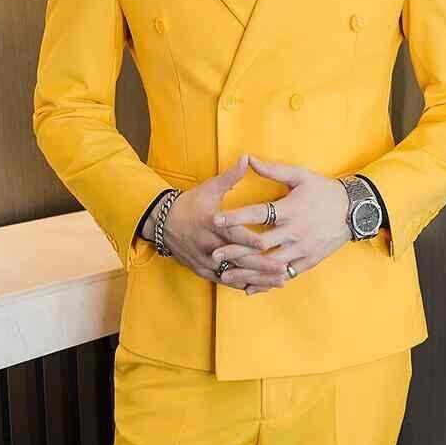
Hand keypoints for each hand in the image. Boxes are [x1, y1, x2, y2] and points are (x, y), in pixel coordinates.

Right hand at [143, 153, 291, 291]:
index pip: (233, 235)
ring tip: (281, 281)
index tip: (267, 244)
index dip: (250, 241)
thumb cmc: (189, 204)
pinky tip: (264, 287)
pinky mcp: (204, 272)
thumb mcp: (208, 188)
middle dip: (262, 266)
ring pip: (236, 275)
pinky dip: (246, 285)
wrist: (162, 223)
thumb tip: (246, 157)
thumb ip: (230, 176)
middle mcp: (210, 247)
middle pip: (239, 260)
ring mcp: (207, 262)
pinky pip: (227, 282)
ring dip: (258, 279)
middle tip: (284, 269)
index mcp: (212, 225)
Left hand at [211, 154, 352, 293]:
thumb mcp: (301, 176)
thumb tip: (249, 159)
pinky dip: (266, 282)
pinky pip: (284, 274)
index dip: (236, 217)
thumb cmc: (324, 190)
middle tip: (214, 253)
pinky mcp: (308, 261)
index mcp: (291, 209)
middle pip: (260, 244)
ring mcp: (302, 249)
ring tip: (225, 274)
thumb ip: (273, 170)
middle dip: (235, 250)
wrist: (354, 210)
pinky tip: (249, 287)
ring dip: (247, 270)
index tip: (216, 220)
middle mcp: (295, 232)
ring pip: (270, 264)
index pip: (259, 214)